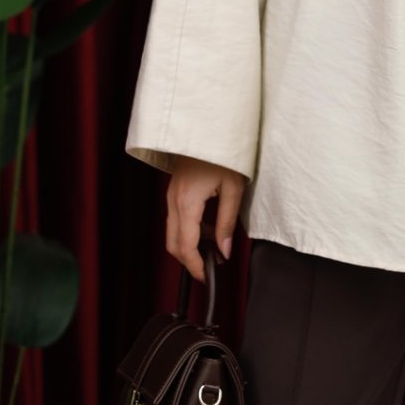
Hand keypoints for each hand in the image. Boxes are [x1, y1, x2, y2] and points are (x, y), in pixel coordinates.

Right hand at [166, 156, 245, 282]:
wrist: (208, 128)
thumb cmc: (223, 152)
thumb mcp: (233, 188)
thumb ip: (227, 222)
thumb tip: (224, 250)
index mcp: (187, 203)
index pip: (186, 246)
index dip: (195, 266)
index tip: (206, 277)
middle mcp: (174, 201)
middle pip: (173, 244)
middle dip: (189, 261)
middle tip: (210, 267)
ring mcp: (171, 196)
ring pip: (173, 233)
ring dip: (189, 245)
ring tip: (215, 247)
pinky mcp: (174, 191)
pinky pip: (176, 219)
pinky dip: (189, 230)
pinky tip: (209, 228)